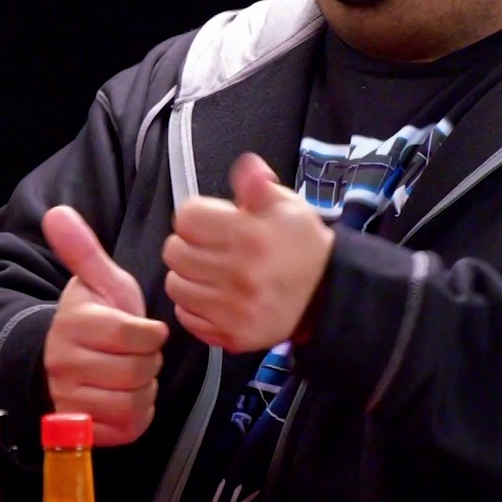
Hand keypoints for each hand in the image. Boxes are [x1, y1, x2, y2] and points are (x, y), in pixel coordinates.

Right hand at [41, 205, 169, 445]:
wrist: (62, 361)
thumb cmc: (94, 319)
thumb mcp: (97, 283)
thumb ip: (84, 250)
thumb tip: (57, 212)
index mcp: (75, 324)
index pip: (134, 336)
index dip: (150, 335)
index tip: (143, 331)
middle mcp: (65, 364)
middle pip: (138, 371)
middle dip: (148, 361)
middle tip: (136, 353)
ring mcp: (71, 400)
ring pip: (135, 402)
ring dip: (143, 389)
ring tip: (130, 374)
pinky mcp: (83, 429)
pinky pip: (128, 427)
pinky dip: (136, 414)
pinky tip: (124, 396)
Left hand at [163, 152, 334, 353]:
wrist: (326, 296)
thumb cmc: (301, 245)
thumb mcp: (287, 206)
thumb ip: (258, 186)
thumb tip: (247, 166)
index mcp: (251, 236)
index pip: (187, 218)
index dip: (197, 215)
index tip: (213, 221)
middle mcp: (239, 274)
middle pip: (174, 252)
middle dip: (188, 244)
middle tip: (209, 246)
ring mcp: (234, 309)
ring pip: (175, 285)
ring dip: (188, 275)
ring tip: (210, 271)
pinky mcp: (231, 335)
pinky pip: (186, 316)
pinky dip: (194, 305)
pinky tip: (214, 295)